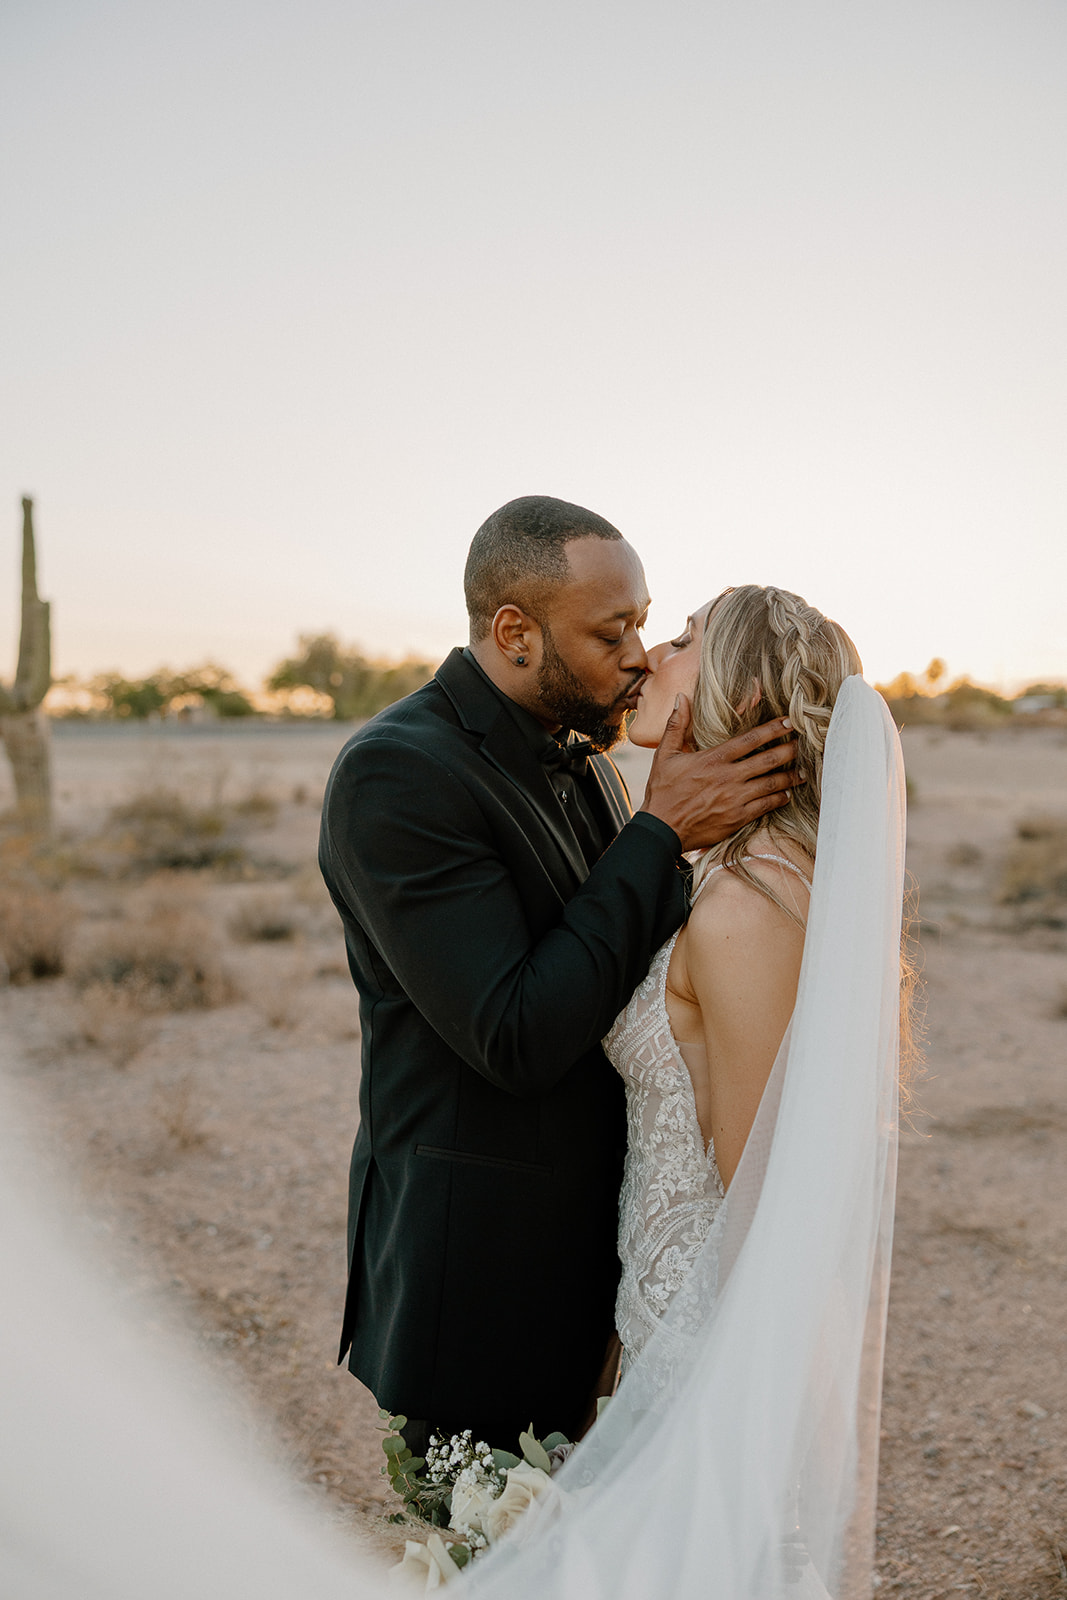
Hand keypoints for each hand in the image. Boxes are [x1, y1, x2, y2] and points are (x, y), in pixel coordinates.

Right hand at [638, 694, 800, 851]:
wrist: (661, 829)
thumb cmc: (662, 791)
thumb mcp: (664, 755)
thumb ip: (676, 726)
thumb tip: (680, 698)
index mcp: (713, 759)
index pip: (750, 739)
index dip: (773, 729)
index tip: (789, 722)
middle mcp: (728, 777)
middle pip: (767, 760)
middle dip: (789, 750)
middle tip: (805, 744)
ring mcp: (735, 798)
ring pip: (771, 783)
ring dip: (790, 776)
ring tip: (804, 771)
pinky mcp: (737, 818)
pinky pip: (765, 806)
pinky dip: (779, 798)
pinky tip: (788, 794)